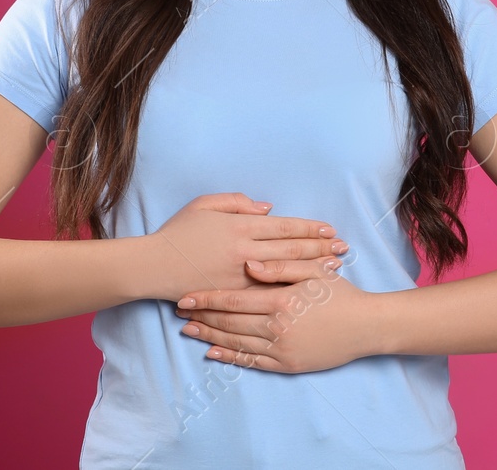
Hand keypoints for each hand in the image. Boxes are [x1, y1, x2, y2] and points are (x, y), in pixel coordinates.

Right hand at [146, 192, 347, 301]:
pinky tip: (305, 288)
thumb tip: (267, 209)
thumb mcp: (204, 204)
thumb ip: (237, 202)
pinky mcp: (232, 295)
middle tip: (343, 248)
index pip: (283, 226)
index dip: (309, 227)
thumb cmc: (178, 232)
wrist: (153, 265)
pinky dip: (289, 289)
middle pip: (290, 248)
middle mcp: (243, 250)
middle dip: (320, 247)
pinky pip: (267, 293)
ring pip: (284, 271)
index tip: (329, 229)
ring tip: (334, 267)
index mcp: (238, 226)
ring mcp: (239, 275)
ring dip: (312, 268)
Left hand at [173, 260, 377, 372]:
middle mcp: (278, 326)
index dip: (207, 298)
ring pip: (237, 342)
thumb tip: (249, 265)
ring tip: (189, 331)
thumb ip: (281, 266)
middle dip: (202, 316)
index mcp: (282, 299)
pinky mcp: (287, 365)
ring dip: (210, 336)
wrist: (366, 327)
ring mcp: (282, 348)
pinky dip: (230, 357)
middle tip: (179, 313)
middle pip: (230, 322)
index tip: (186, 296)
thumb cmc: (340, 294)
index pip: (234, 300)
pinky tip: (213, 352)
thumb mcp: (313, 272)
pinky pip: (252, 361)